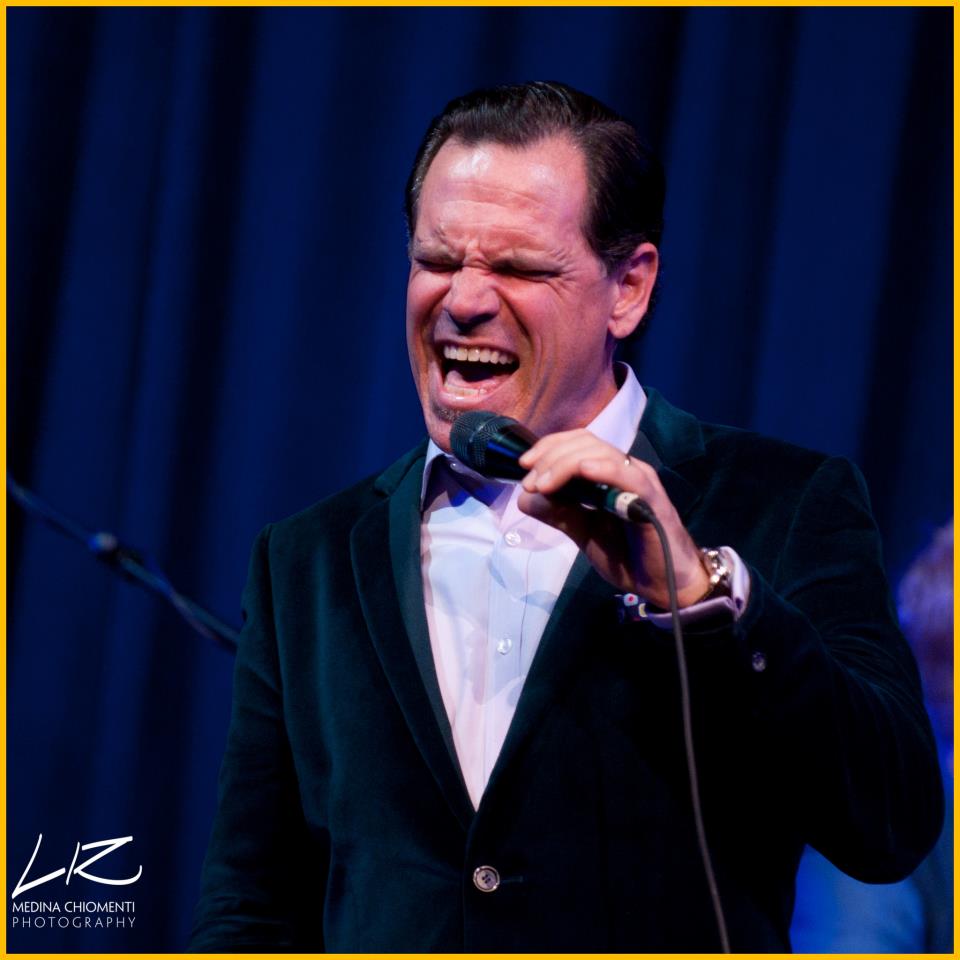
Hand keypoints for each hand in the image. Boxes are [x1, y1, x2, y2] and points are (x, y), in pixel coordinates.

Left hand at [517, 429, 708, 607]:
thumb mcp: (584, 533)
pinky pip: (628, 476)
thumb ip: (558, 514)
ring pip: (601, 453)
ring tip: (543, 486)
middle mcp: (625, 470)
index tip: (524, 466)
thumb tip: (524, 499)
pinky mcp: (652, 500)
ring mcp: (640, 481)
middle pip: (585, 442)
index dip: (549, 447)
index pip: (578, 442)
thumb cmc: (628, 556)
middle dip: (550, 457)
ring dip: (565, 464)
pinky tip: (583, 471)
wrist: (663, 585)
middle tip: (530, 483)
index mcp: (610, 473)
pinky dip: (603, 469)